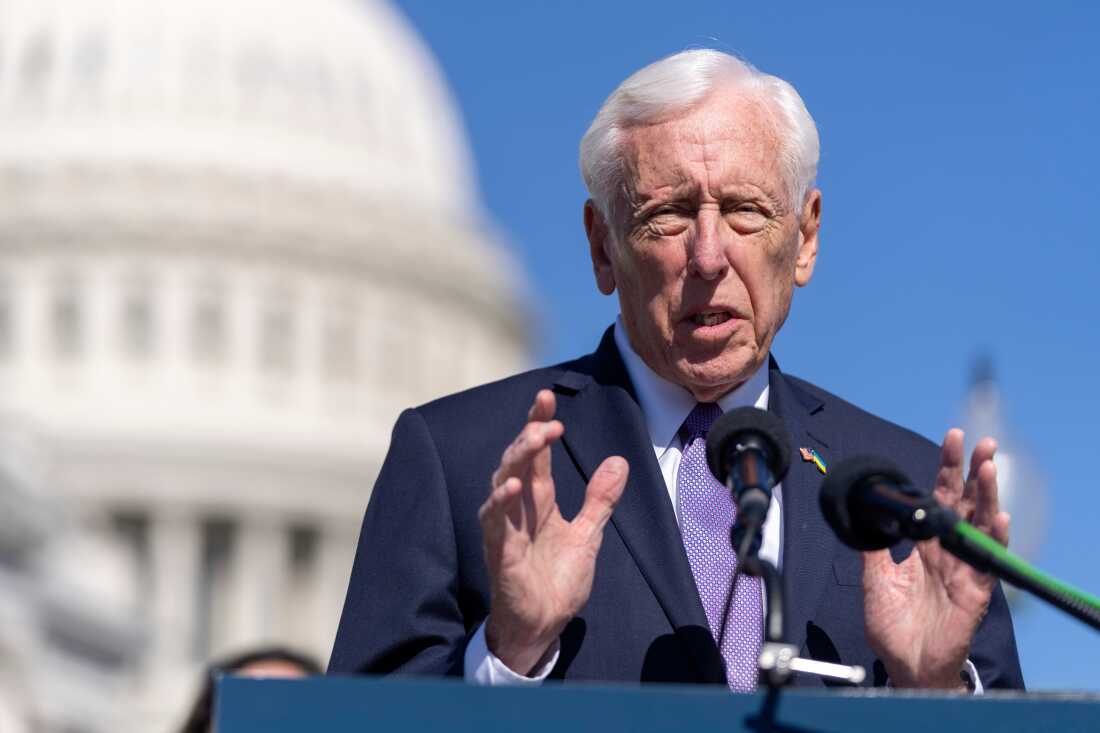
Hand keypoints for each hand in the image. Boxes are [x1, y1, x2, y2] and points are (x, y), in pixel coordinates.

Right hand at [479, 389, 628, 674]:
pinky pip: (494, 523)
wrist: (543, 626)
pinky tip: (511, 486)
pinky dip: (500, 503)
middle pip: (517, 461)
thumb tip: (618, 461)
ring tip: (534, 438)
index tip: (546, 397)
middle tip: (549, 420)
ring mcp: (505, 529)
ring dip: (517, 459)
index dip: (539, 425)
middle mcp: (517, 509)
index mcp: (538, 501)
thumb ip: (600, 499)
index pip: (537, 455)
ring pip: (501, 483)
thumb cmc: (556, 581)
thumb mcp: (587, 534)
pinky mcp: (500, 553)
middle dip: (529, 435)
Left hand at [863, 429, 1010, 688]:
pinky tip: (999, 518)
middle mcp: (948, 550)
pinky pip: (988, 563)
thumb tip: (862, 512)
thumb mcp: (874, 577)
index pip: (938, 497)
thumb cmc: (892, 624)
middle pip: (965, 503)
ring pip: (981, 524)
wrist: (904, 663)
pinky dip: (995, 539)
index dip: (946, 469)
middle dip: (972, 471)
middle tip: (980, 441)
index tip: (952, 439)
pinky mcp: (975, 592)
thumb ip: (872, 545)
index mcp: (925, 543)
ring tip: (989, 466)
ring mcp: (964, 569)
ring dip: (987, 495)